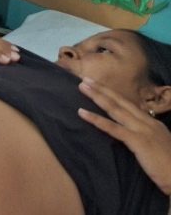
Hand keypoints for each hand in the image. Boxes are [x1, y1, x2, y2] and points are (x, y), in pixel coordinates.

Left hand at [78, 77, 170, 194]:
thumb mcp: (157, 145)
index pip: (129, 105)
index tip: (99, 85)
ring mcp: (143, 130)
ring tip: (82, 86)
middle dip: (103, 89)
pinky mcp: (137, 140)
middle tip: (85, 79)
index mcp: (152, 123)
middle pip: (121, 102)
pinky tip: (82, 113)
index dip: (113, 94)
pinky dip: (96, 119)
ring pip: (115, 109)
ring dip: (97, 96)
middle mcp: (147, 122)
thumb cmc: (169, 166)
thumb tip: (129, 131)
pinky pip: (113, 128)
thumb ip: (144, 136)